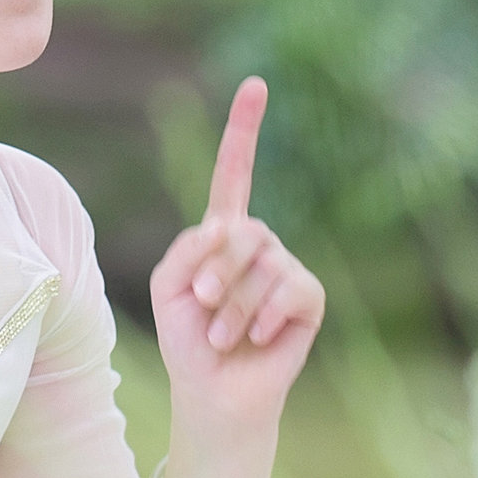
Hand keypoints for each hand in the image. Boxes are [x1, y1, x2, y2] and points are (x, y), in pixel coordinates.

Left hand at [148, 79, 323, 477]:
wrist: (214, 393)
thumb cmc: (188, 340)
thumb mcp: (168, 287)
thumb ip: (188, 248)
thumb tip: (232, 228)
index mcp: (222, 232)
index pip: (236, 172)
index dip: (245, 129)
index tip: (255, 84)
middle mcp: (259, 243)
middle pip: (242, 231)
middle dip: (214, 274)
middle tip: (201, 308)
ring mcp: (287, 268)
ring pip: (262, 265)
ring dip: (231, 308)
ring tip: (224, 337)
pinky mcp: (309, 299)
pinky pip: (288, 290)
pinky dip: (262, 318)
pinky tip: (256, 339)